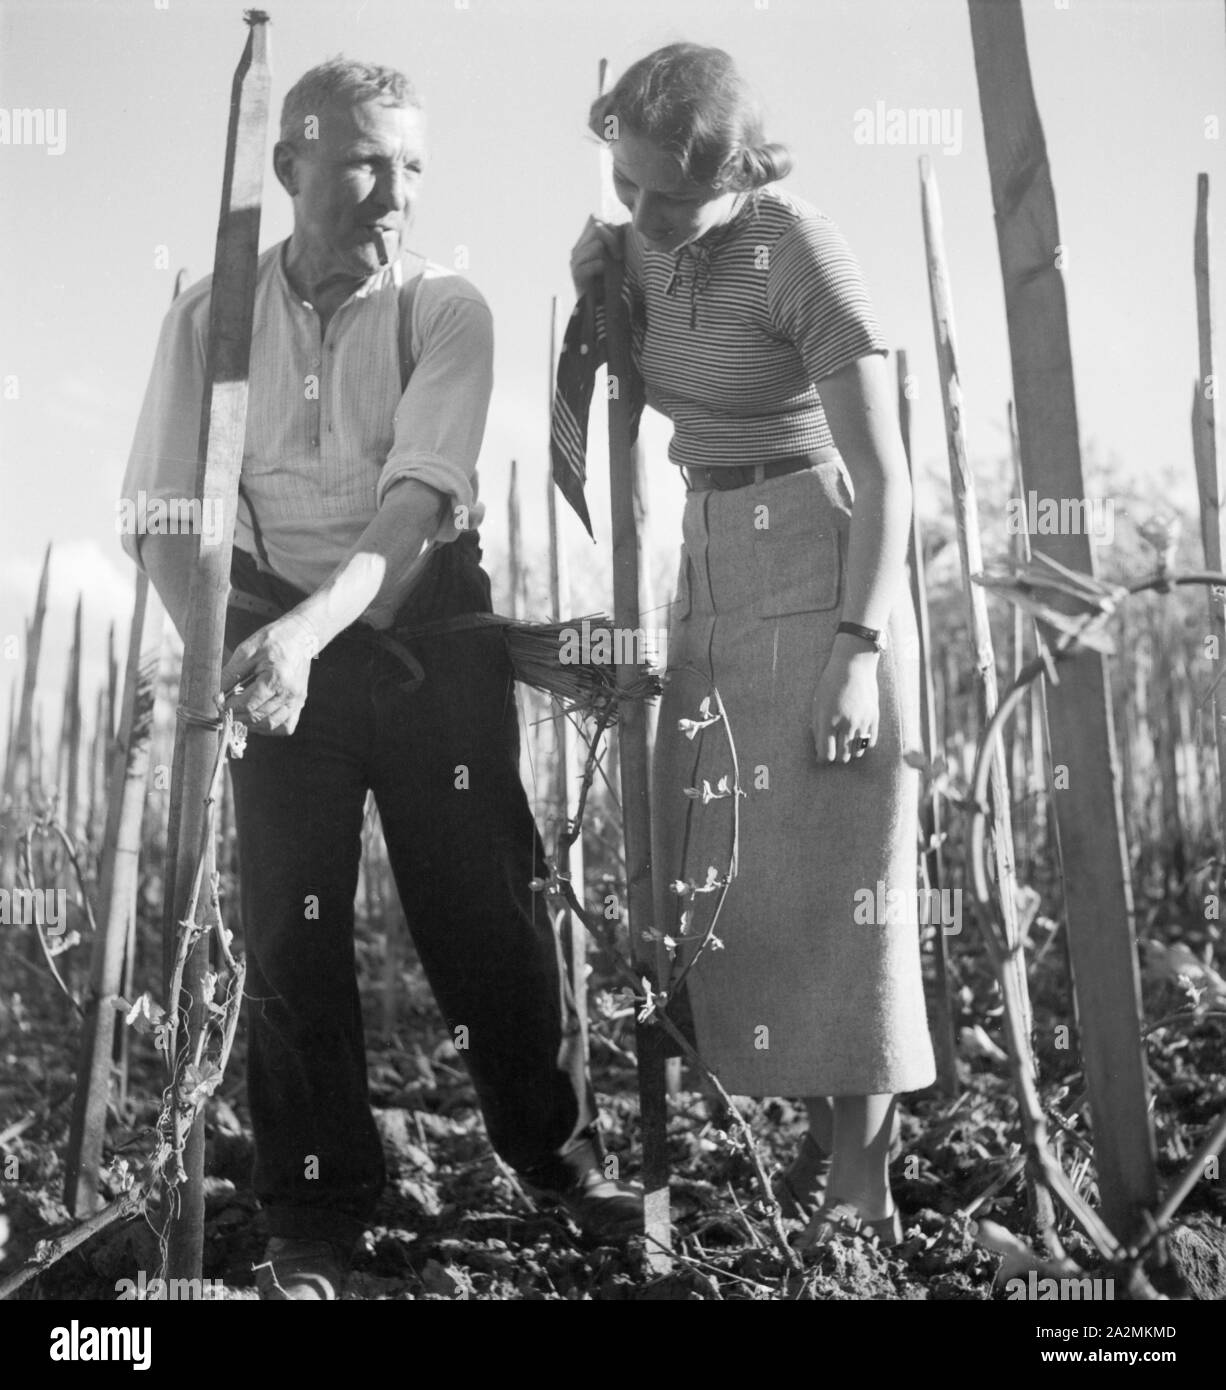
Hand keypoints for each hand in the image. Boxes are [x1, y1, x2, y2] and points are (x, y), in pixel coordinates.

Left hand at [217, 611, 319, 736]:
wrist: (302, 636)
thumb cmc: (273, 639)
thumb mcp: (247, 650)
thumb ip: (231, 674)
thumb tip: (216, 695)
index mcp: (276, 678)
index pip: (248, 704)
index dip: (228, 707)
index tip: (217, 702)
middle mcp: (289, 693)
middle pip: (257, 717)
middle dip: (236, 716)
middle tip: (224, 708)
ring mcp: (297, 700)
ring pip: (270, 725)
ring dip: (250, 724)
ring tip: (239, 713)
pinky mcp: (300, 703)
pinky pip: (285, 726)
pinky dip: (269, 727)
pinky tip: (258, 717)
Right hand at [570, 215, 621, 296]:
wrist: (600, 308)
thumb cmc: (609, 281)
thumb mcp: (613, 255)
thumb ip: (614, 238)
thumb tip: (624, 222)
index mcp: (584, 241)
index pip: (594, 217)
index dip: (610, 226)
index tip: (619, 243)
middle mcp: (577, 249)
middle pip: (596, 226)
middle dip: (613, 239)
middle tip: (619, 256)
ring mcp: (575, 261)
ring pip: (597, 244)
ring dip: (610, 255)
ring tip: (613, 267)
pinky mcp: (576, 274)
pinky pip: (595, 262)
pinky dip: (603, 268)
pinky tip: (603, 276)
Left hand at [811, 644, 879, 763]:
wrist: (854, 665)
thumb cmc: (831, 683)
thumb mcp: (817, 704)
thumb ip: (817, 728)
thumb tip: (819, 749)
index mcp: (828, 721)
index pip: (826, 754)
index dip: (823, 759)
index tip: (822, 757)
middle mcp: (846, 724)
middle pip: (843, 757)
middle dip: (836, 757)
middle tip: (833, 749)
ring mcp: (862, 722)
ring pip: (857, 752)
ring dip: (850, 752)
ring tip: (845, 743)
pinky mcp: (874, 718)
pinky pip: (870, 743)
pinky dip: (863, 745)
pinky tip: (857, 738)